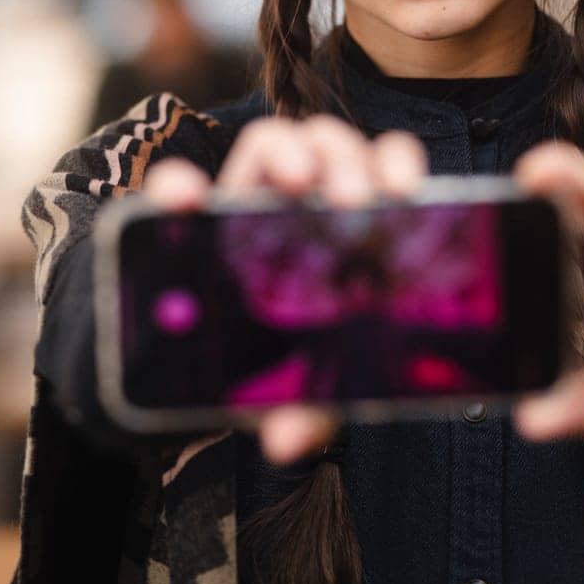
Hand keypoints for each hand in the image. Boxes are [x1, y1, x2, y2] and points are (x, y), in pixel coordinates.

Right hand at [143, 114, 427, 463]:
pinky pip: (179, 181)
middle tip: (352, 201)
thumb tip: (284, 442)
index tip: (406, 190)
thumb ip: (307, 407)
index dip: (396, 163)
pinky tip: (183, 197)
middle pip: (332, 145)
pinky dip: (177, 181)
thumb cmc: (280, 358)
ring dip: (287, 152)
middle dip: (347, 160)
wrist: (206, 364)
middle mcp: (303, 197)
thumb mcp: (305, 384)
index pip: (381, 165)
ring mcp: (245, 198)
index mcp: (348, 224)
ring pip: (275, 141)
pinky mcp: (191, 212)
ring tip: (295, 181)